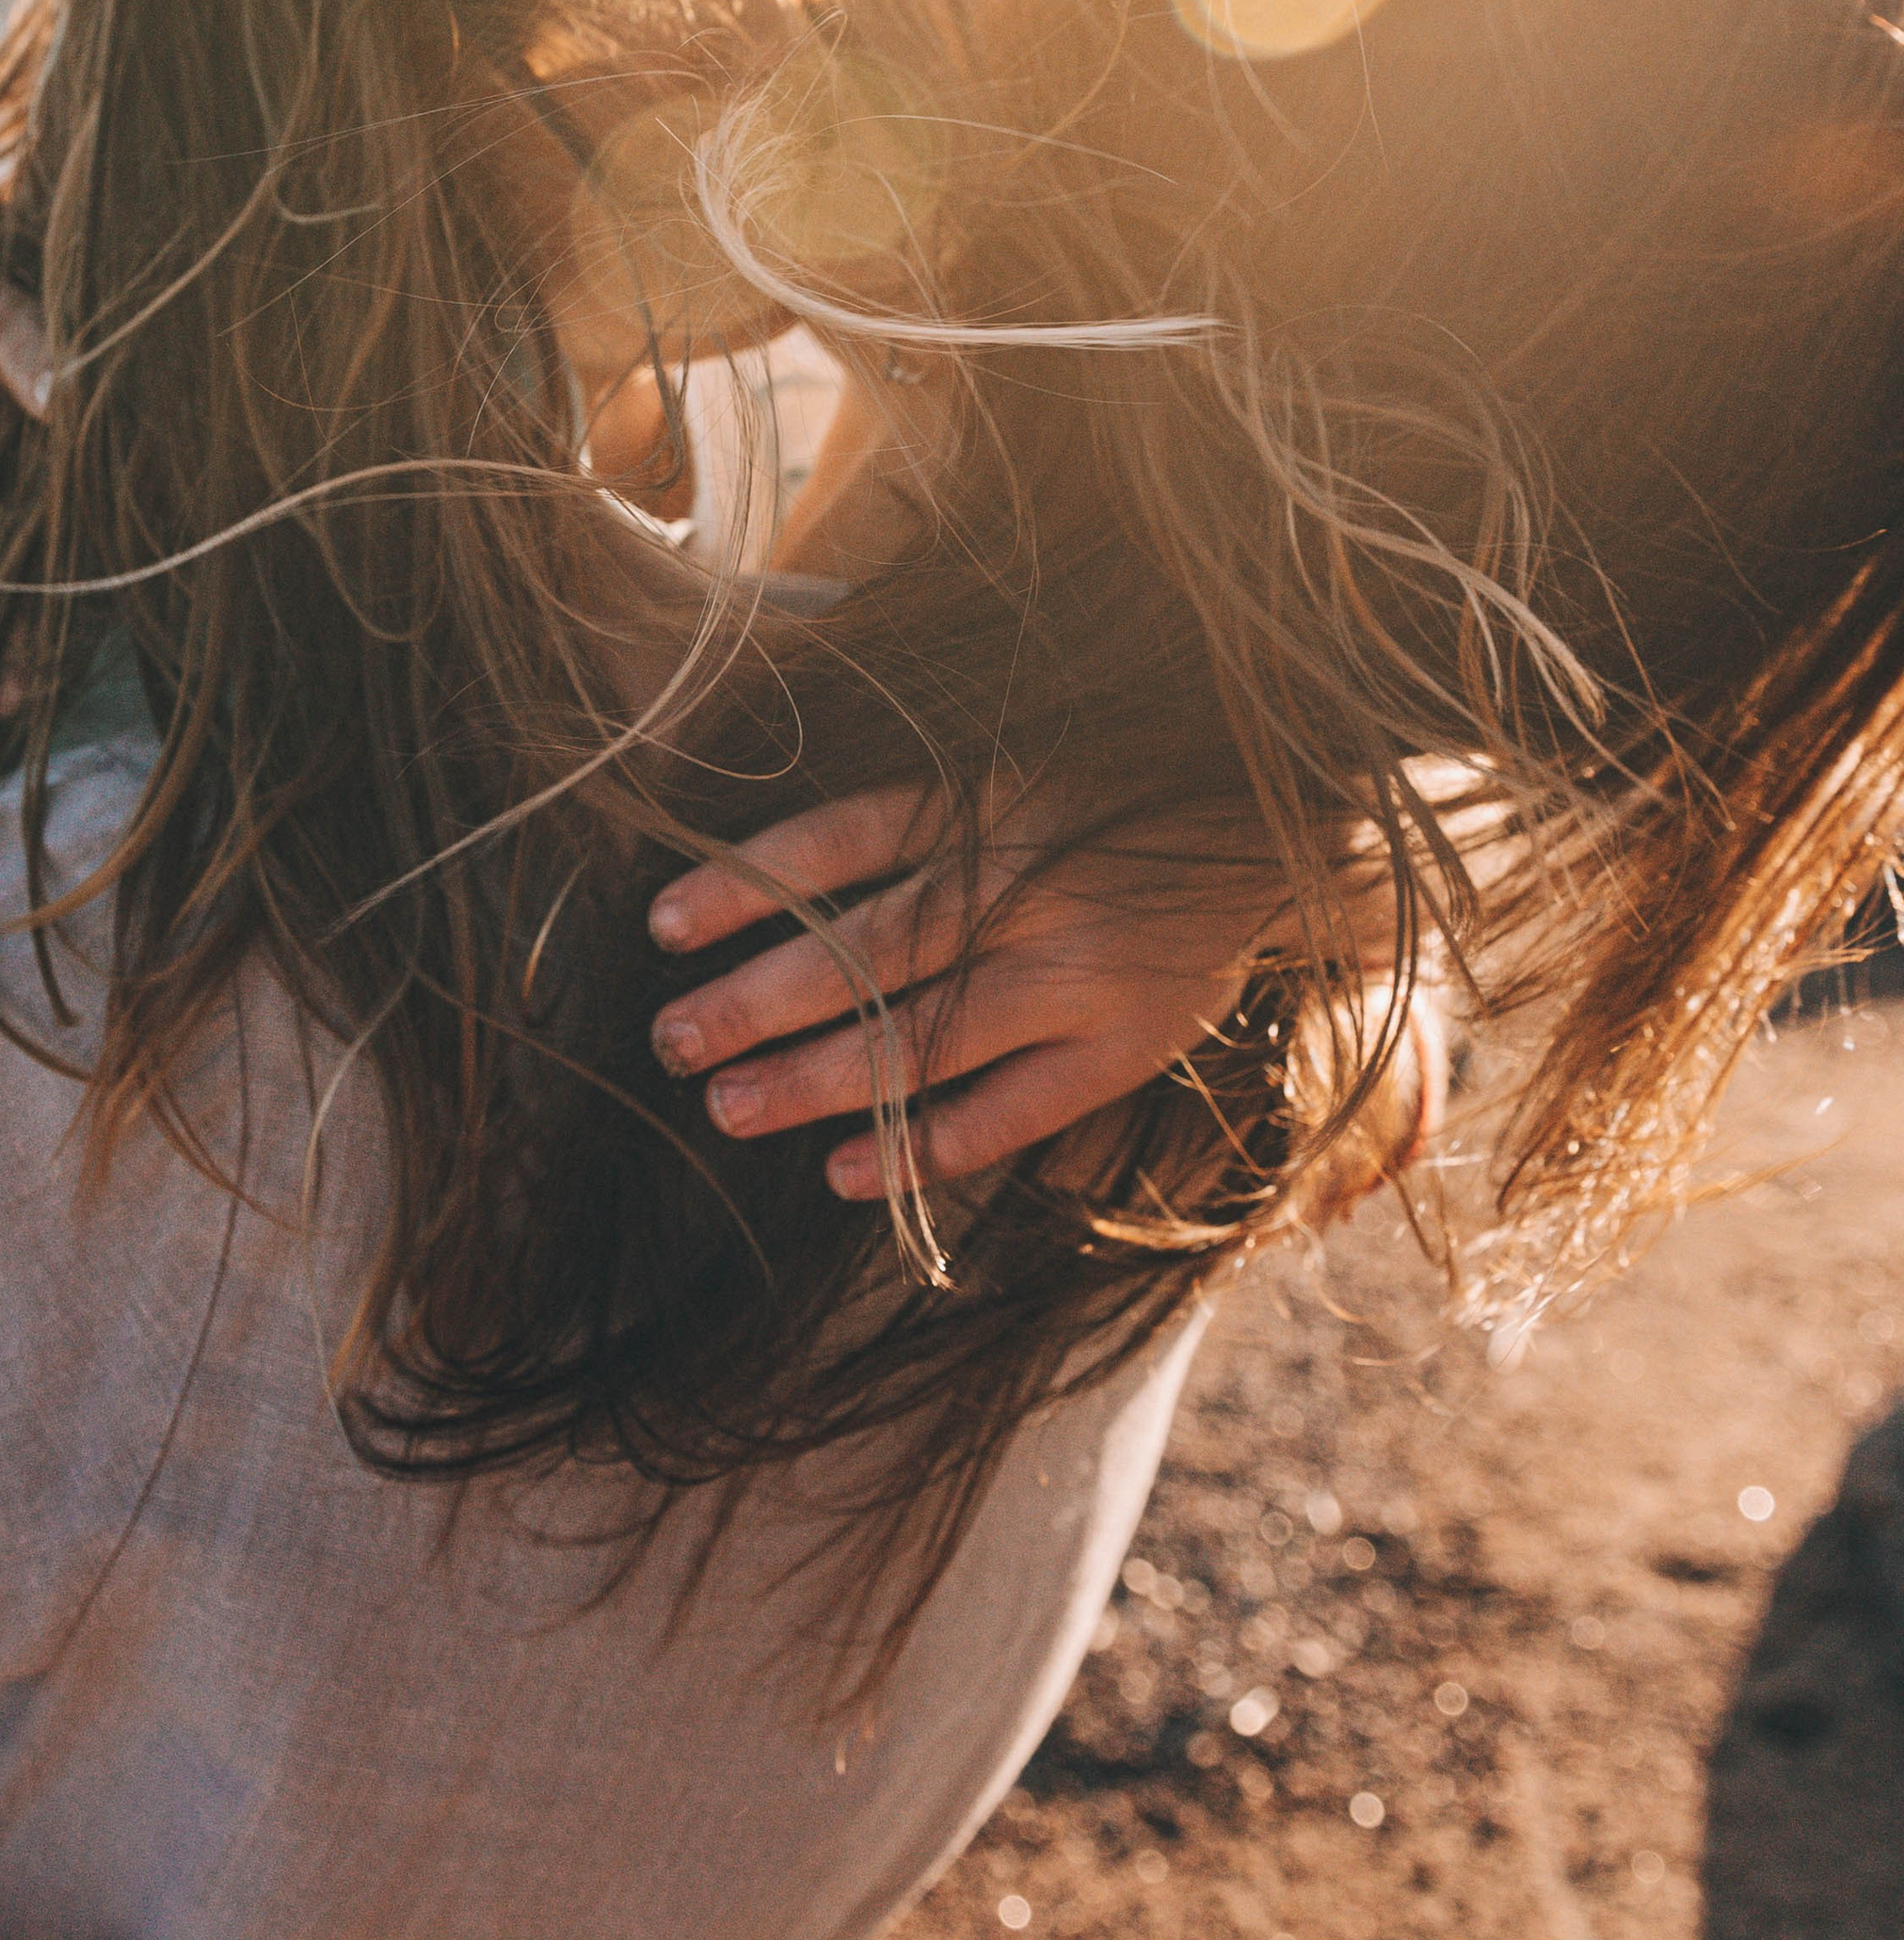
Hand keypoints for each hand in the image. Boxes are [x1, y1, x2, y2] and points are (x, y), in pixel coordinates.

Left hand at [646, 789, 1274, 1199]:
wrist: (1278, 831)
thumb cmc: (1113, 799)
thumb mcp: (1017, 765)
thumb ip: (918, 813)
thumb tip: (776, 867)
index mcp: (988, 800)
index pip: (840, 841)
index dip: (746, 883)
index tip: (660, 925)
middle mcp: (1024, 884)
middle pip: (865, 950)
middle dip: (756, 1001)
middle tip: (671, 1042)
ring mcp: (1077, 970)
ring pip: (923, 1039)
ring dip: (815, 1081)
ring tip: (727, 1110)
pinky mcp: (1125, 1043)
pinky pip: (1010, 1112)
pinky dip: (925, 1149)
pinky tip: (842, 1174)